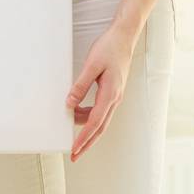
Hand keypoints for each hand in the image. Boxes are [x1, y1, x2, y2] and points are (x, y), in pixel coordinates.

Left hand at [66, 22, 136, 160]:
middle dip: (86, 143)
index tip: (74, 149)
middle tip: (74, 155)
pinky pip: (100, 110)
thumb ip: (80, 86)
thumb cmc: (109, 48)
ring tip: (69, 131)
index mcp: (110, 94)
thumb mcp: (92, 66)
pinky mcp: (112, 92)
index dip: (83, 138)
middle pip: (99, 128)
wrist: (124, 37)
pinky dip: (88, 116)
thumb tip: (70, 104)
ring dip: (85, 128)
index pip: (94, 123)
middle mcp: (114, 99)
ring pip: (99, 120)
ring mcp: (115, 96)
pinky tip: (77, 113)